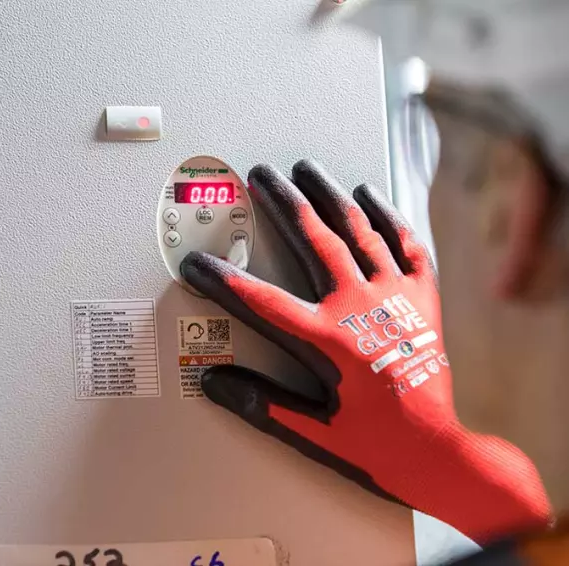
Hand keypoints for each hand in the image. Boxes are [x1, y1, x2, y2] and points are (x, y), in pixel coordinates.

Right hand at [180, 160, 550, 543]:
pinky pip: (406, 244)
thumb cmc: (378, 443)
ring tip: (309, 169)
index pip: (261, 300)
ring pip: (359, 230)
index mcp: (327, 339)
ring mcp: (395, 297)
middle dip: (283, 202)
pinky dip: (388, 216)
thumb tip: (216, 383)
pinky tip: (371, 196)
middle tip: (263, 175)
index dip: (222, 279)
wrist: (438, 450)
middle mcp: (360, 307)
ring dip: (330, 196)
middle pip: (314, 240)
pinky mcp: (422, 298)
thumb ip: (262, 405)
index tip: (197, 262)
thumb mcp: (314, 432)